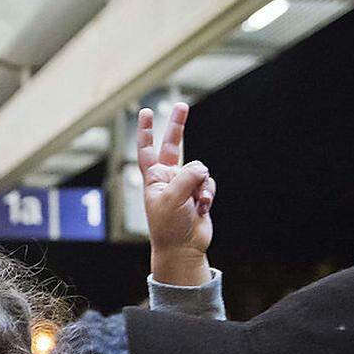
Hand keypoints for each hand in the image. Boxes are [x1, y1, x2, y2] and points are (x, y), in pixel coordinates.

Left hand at [137, 103, 214, 285]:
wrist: (183, 249)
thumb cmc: (169, 226)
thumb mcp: (172, 199)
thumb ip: (186, 178)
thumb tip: (202, 168)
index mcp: (153, 178)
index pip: (147, 150)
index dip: (145, 131)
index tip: (144, 112)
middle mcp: (168, 178)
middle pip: (173, 145)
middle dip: (177, 125)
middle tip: (181, 105)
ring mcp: (184, 184)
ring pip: (200, 171)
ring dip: (201, 188)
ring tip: (195, 205)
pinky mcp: (199, 193)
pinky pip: (209, 184)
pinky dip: (208, 195)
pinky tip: (202, 210)